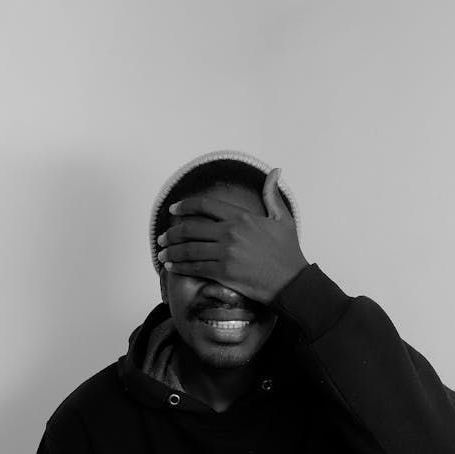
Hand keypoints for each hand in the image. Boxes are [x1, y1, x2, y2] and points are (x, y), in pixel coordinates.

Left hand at [157, 168, 308, 304]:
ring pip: (189, 249)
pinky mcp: (223, 273)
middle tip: (162, 238)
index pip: (205, 205)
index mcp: (241, 217)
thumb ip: (272, 195)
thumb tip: (275, 171)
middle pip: (190, 228)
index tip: (174, 209)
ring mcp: (225, 253)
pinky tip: (172, 267)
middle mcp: (230, 233)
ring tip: (163, 254)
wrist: (292, 282)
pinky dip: (180, 267)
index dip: (185, 206)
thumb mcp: (283, 218)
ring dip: (172, 251)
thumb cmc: (288, 251)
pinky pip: (195, 268)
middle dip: (172, 233)